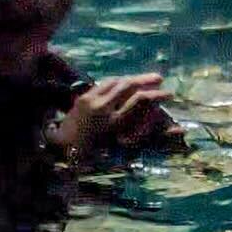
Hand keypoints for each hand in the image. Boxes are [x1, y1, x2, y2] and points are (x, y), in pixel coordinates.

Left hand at [46, 73, 173, 160]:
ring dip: (132, 77)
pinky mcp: (84, 96)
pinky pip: (104, 83)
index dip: (156, 95)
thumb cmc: (92, 154)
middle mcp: (104, 107)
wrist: (62, 148)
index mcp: (114, 123)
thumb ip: (136, 132)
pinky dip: (117, 80)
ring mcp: (93, 99)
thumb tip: (159, 125)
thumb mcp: (116, 146)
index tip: (169, 93)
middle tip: (160, 79)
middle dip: (147, 80)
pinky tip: (124, 81)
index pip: (139, 101)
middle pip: (129, 86)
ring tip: (144, 78)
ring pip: (117, 81)